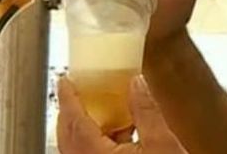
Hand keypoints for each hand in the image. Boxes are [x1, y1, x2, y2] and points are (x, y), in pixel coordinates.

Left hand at [57, 75, 187, 153]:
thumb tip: (136, 85)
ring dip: (83, 128)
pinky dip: (96, 143)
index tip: (64, 80)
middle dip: (71, 112)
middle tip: (78, 92)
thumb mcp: (162, 145)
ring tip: (100, 111)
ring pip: (77, 150)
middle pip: (68, 137)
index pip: (73, 121)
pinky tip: (118, 136)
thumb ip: (146, 111)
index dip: (68, 98)